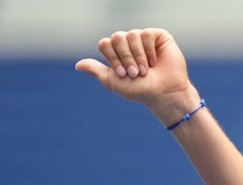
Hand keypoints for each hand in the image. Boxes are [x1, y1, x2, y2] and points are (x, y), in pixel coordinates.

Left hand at [76, 28, 200, 123]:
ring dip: (138, 56)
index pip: (105, 43)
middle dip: (125, 57)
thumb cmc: (140, 90)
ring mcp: (144, 39)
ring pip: (132, 35)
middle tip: (135, 73)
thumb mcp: (113, 82)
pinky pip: (146, 34)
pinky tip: (155, 61)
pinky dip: (149, 50)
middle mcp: (129, 43)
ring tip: (146, 70)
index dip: (113, 58)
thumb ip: (96, 70)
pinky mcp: (158, 36)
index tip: (123, 74)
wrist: (164, 93)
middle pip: (117, 37)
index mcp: (117, 52)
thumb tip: (77, 65)